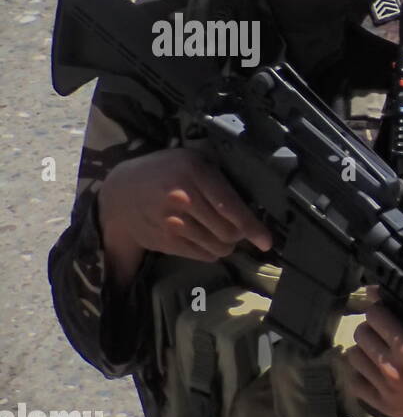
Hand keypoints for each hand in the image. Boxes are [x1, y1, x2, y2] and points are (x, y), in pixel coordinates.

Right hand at [98, 148, 273, 286]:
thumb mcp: (192, 160)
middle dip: (240, 234)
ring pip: (219, 247)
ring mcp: (173, 222)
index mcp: (195, 172)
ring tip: (219, 231)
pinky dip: (211, 251)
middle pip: (229, 232)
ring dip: (226, 244)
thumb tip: (254, 202)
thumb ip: (219, 177)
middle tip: (237, 227)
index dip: (252, 227)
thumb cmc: (166, 173)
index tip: (266, 241)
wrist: (121, 194)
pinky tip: (204, 238)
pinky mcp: (166, 241)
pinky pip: (204, 255)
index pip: (231, 206)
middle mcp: (184, 198)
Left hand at [342, 286, 402, 416]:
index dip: (381, 309)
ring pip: (354, 358)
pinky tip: (377, 369)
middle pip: (361, 335)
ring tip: (381, 348)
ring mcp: (389, 392)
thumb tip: (370, 290)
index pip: (374, 315)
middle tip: (386, 329)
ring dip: (366, 349)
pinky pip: (356, 385)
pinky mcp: (388, 407)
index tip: (388, 311)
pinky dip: (363, 374)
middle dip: (372, 327)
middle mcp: (393, 371)